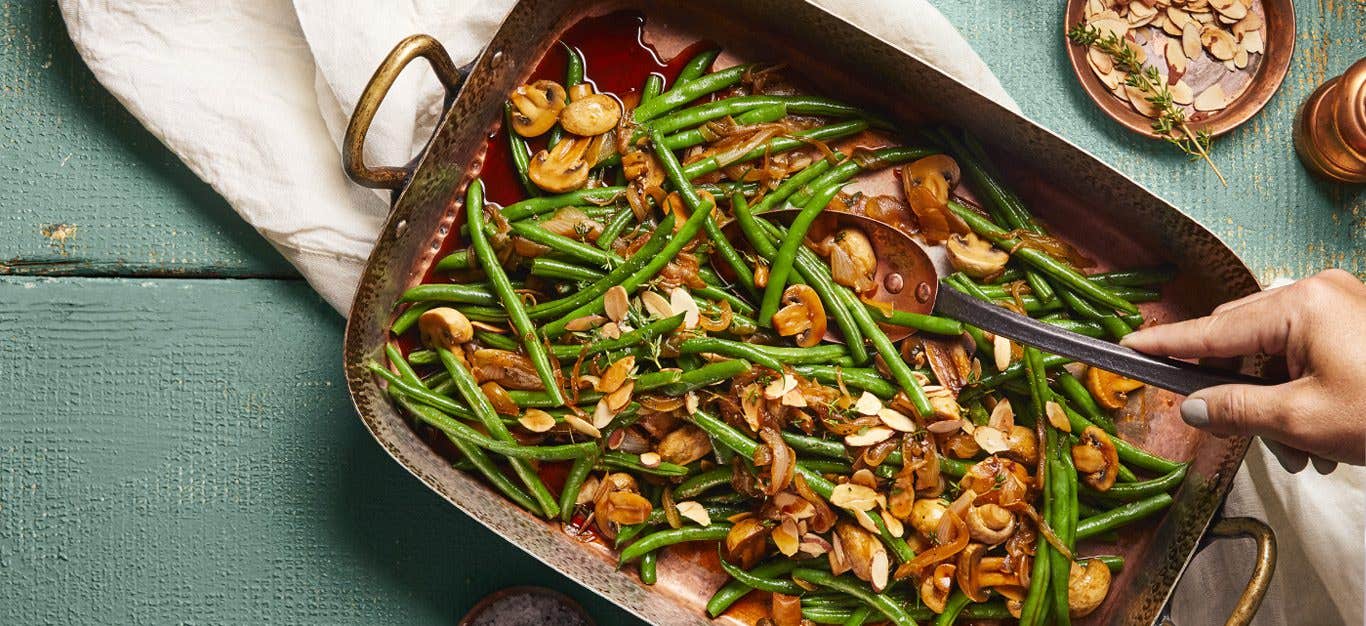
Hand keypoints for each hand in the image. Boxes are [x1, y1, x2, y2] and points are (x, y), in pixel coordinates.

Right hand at [1120, 269, 1365, 468]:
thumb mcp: (1302, 420)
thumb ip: (1234, 409)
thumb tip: (1189, 406)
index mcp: (1298, 305)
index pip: (1212, 329)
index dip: (1167, 344)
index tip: (1127, 346)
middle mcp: (1315, 290)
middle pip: (1241, 337)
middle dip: (1236, 392)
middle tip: (1233, 431)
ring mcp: (1340, 301)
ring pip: (1274, 351)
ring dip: (1273, 401)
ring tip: (1298, 451)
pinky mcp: (1357, 319)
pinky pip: (1304, 350)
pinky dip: (1299, 390)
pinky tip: (1317, 434)